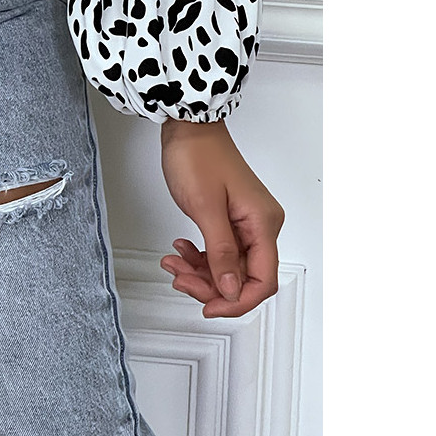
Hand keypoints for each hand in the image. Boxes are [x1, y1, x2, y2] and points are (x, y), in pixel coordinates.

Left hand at [158, 118, 283, 318]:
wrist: (188, 127)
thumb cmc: (198, 157)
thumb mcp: (206, 208)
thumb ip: (220, 252)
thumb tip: (232, 290)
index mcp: (263, 224)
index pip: (262, 280)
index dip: (237, 301)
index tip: (209, 307)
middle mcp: (261, 226)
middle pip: (244, 276)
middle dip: (210, 285)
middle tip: (180, 280)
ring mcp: (246, 223)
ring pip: (228, 266)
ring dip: (200, 271)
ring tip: (173, 263)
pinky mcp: (231, 219)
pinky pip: (220, 250)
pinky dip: (199, 256)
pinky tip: (180, 249)